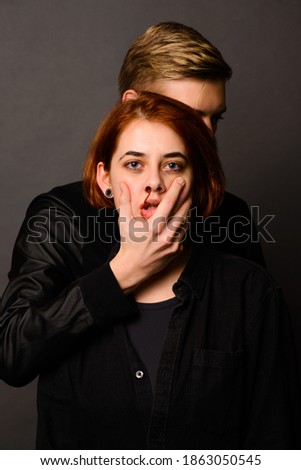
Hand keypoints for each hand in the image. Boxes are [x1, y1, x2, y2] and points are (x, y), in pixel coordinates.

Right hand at [109, 177, 191, 293]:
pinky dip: (184, 224)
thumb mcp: (124, 221)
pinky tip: (182, 217)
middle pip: (182, 212)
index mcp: (153, 227)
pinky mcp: (176, 250)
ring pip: (185, 222)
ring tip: (187, 200)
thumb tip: (123, 185)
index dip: (176, 190)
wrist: (133, 267)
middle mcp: (165, 236)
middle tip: (189, 188)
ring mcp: (172, 244)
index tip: (181, 181)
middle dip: (187, 198)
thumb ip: (124, 201)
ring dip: (187, 210)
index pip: (168, 204)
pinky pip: (184, 233)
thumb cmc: (128, 243)